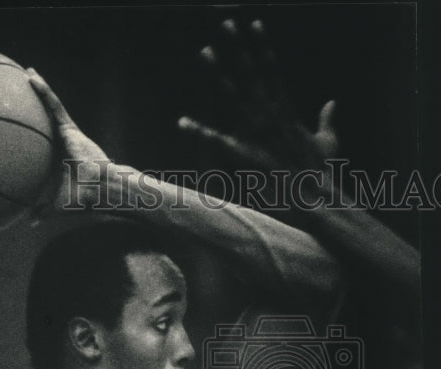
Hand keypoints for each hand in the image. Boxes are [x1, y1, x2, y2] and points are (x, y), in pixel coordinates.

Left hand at [26, 69, 111, 212]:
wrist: (98, 191)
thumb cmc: (83, 199)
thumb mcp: (56, 205)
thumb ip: (42, 210)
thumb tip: (29, 222)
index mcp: (60, 155)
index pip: (44, 139)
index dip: (35, 130)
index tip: (23, 122)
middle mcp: (64, 140)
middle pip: (47, 117)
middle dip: (37, 102)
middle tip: (22, 88)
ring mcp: (67, 132)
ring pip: (50, 106)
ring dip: (39, 88)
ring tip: (27, 73)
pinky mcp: (69, 127)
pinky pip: (53, 105)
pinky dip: (43, 91)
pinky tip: (31, 79)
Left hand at [178, 18, 338, 175]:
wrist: (318, 197)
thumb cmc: (323, 173)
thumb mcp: (329, 142)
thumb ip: (327, 120)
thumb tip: (332, 103)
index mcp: (286, 110)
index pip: (272, 70)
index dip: (262, 47)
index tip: (253, 24)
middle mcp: (270, 115)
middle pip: (251, 74)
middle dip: (238, 48)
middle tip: (226, 25)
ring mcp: (257, 132)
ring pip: (233, 96)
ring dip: (218, 73)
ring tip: (206, 52)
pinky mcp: (246, 154)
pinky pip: (216, 141)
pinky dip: (199, 133)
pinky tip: (183, 123)